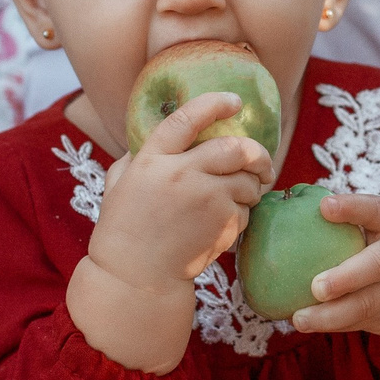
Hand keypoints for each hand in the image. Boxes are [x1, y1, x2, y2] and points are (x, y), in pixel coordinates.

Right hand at [89, 91, 273, 291]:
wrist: (136, 278)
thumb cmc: (124, 230)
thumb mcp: (118, 184)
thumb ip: (138, 156)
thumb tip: (163, 136)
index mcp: (151, 160)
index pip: (187, 119)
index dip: (214, 104)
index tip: (234, 101)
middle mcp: (180, 174)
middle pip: (235, 147)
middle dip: (256, 152)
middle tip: (262, 161)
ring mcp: (205, 199)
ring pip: (247, 180)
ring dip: (252, 186)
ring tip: (241, 196)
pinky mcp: (222, 224)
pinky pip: (246, 209)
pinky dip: (243, 213)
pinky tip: (225, 223)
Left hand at [287, 192, 379, 351]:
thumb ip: (349, 219)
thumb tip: (288, 202)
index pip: (376, 211)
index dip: (352, 208)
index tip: (325, 206)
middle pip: (377, 266)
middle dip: (347, 278)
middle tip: (317, 287)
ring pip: (365, 304)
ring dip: (331, 314)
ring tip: (300, 318)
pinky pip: (356, 322)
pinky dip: (330, 325)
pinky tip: (306, 324)